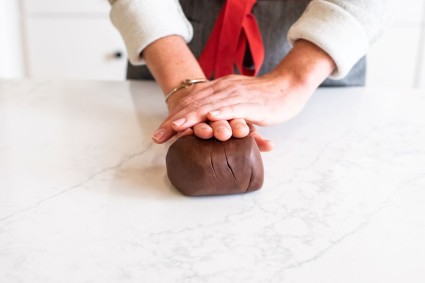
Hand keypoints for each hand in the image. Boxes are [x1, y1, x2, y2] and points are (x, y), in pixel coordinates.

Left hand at [152, 72, 315, 148]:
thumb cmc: (263, 99)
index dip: (174, 118)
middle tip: (159, 135)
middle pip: (194, 104)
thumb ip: (221, 112)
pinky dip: (221, 112)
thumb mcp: (236, 103)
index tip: (160, 134)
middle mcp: (224, 89)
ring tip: (176, 126)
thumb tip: (206, 126)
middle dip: (175, 120)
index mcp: (218, 89)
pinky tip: (211, 117)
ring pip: (210, 105)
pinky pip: (234, 106)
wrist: (288, 87)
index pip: (191, 103)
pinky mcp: (251, 102)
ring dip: (192, 116)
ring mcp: (237, 94)